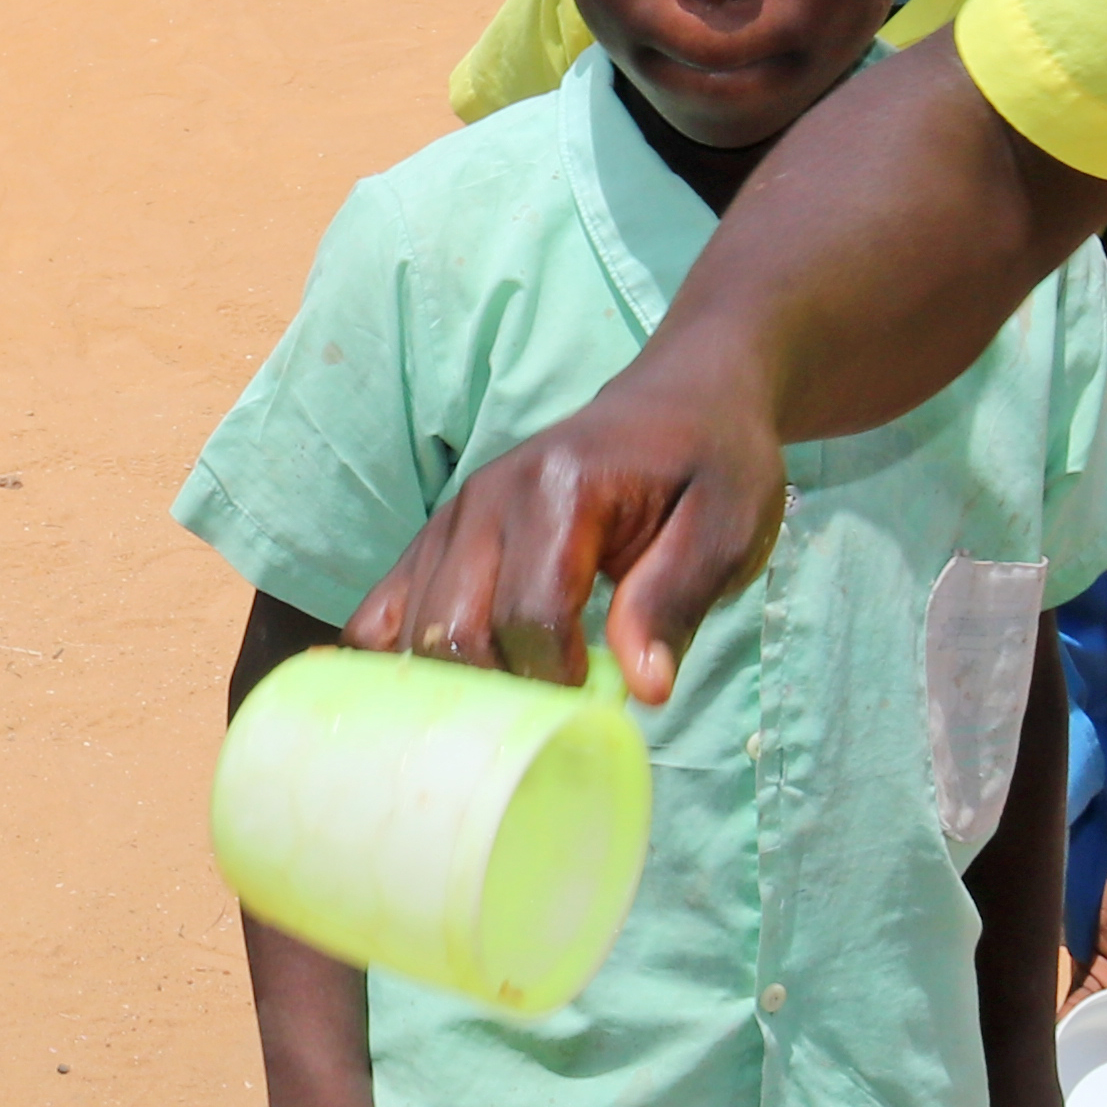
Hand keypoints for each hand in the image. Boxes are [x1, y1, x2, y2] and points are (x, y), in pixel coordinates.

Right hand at [343, 376, 788, 702]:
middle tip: (553, 704)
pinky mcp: (436, 536)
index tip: (595, 689)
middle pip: (454, 628)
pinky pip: (381, 609)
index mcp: (560, 489)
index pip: (528, 613)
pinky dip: (395, 657)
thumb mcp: (725, 530)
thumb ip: (674, 602)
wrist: (679, 403)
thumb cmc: (710, 467)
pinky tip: (437, 687)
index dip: (557, 674)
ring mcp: (453, 515)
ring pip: (408, 628)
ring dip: (452, 682)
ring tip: (513, 697)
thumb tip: (643, 690)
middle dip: (501, 688)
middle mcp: (488, 496)